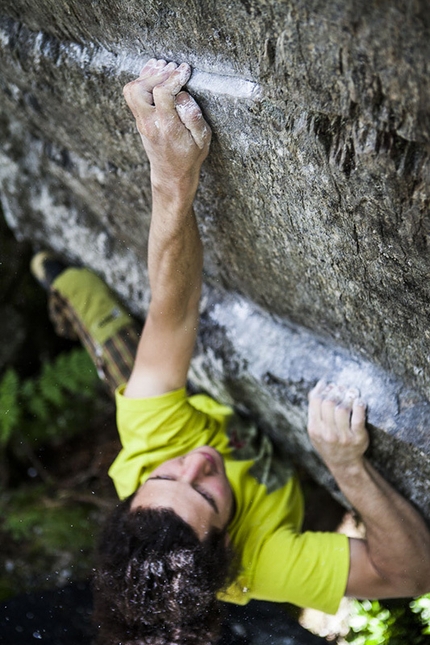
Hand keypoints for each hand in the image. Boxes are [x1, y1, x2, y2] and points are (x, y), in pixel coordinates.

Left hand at [123, 59, 210, 196]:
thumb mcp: (202, 140)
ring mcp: (142, 122)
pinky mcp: (140, 120)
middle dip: (157, 74)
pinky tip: (154, 70)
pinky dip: (142, 80)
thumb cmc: (189, 157)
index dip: (174, 77)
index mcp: (167, 127)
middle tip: (172, 69)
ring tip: (163, 67)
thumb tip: (183, 95)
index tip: (186, 70)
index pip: (162, 93)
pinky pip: (133, 95)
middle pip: (139, 89)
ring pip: (132, 91)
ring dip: (147, 76)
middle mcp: (150, 123)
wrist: (171, 174)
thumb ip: (194, 117)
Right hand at [307, 380, 368, 472]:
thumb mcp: (316, 429)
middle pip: (329, 403)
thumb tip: (318, 387)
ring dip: (347, 396)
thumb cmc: (328, 442)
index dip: (322, 389)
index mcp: (315, 429)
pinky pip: (358, 418)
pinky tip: (359, 401)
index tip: (328, 384)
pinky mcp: (358, 438)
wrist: (343, 463)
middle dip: (335, 391)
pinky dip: (359, 406)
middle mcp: (327, 433)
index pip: (316, 402)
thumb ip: (314, 410)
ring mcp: (343, 437)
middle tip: (340, 387)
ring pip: (343, 409)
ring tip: (350, 392)